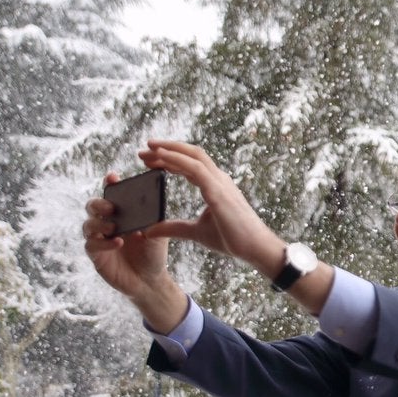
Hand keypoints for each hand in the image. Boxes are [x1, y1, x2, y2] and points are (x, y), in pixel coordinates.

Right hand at [83, 173, 185, 330]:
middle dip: (99, 204)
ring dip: (99, 223)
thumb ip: (151, 218)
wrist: (151, 279)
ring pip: (88, 225)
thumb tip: (149, 202)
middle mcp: (106, 223)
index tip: (113, 177)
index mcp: (121, 214)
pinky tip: (117, 242)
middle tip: (112, 207)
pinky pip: (92, 245)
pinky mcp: (96, 255)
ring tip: (114, 227)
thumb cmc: (153, 253)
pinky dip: (103, 242)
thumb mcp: (156, 233)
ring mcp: (99, 238)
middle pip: (92, 206)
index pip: (111, 194)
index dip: (109, 184)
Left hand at [138, 140, 285, 278]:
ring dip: (170, 149)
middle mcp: (218, 179)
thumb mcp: (195, 232)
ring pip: (193, 155)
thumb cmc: (232, 239)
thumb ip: (173, 228)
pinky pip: (195, 169)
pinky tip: (161, 157)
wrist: (254, 248)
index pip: (190, 165)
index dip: (170, 159)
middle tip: (143, 151)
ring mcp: (220, 182)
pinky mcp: (218, 191)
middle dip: (167, 149)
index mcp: (215, 186)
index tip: (149, 160)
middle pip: (190, 154)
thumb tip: (149, 231)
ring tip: (149, 148)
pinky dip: (177, 159)